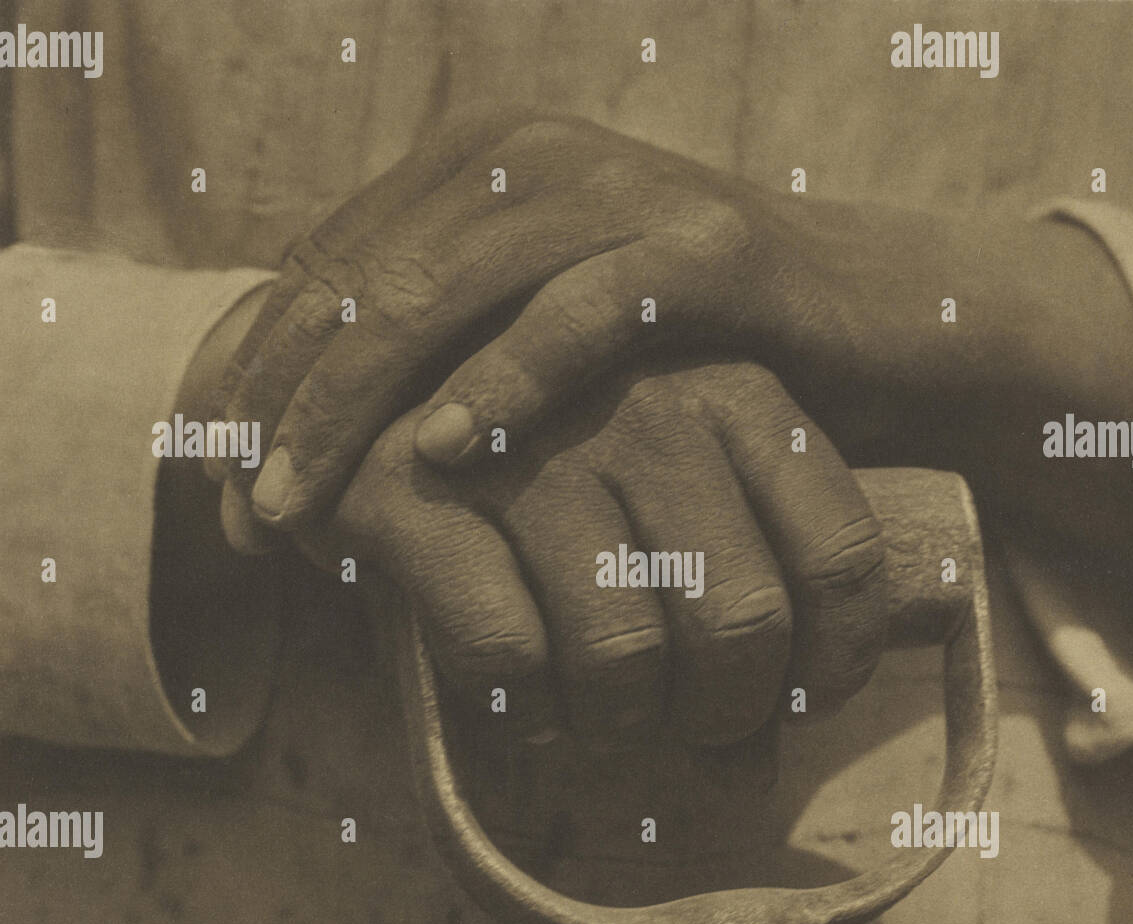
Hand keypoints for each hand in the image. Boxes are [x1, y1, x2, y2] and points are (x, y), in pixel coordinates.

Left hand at [210, 108, 910, 543]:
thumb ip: (448, 358)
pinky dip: (506, 382)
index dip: (259, 381)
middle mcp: (531, 157)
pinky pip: (578, 314)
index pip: (326, 273)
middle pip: (361, 281)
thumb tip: (331, 441)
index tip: (223, 490)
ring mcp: (614, 189)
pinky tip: (444, 453)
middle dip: (283, 408)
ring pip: (442, 293)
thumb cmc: (693, 360)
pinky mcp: (699, 245)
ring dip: (356, 407)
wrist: (870, 329)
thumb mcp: (549, 351)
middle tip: (243, 520)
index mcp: (478, 169)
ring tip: (301, 509)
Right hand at [290, 362, 887, 747]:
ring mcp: (530, 441)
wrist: (366, 393)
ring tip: (598, 713)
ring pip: (622, 651)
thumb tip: (755, 769)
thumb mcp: (673, 493)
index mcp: (734, 390)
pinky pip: (506, 653)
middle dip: (721, 714)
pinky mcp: (418, 490)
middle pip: (740, 622)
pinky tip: (522, 701)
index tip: (794, 704)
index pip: (840, 555)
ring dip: (618, 721)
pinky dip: (523, 708)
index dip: (832, 663)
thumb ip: (740, 590)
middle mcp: (644, 400)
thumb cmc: (557, 472)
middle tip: (685, 723)